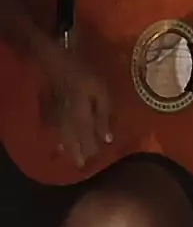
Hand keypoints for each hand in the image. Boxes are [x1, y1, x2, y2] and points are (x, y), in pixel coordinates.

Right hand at [42, 47, 111, 167]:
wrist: (55, 62)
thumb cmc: (83, 74)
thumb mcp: (100, 92)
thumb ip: (104, 115)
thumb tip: (107, 139)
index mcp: (82, 120)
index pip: (88, 141)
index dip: (92, 150)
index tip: (97, 158)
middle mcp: (68, 123)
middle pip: (74, 143)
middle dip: (79, 153)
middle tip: (82, 164)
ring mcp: (57, 117)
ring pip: (63, 138)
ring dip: (69, 147)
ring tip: (72, 157)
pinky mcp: (50, 110)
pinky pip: (55, 129)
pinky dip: (59, 136)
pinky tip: (60, 141)